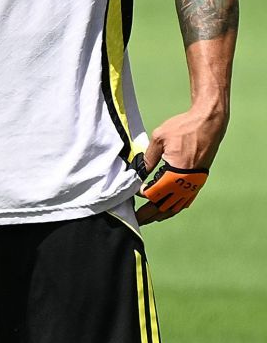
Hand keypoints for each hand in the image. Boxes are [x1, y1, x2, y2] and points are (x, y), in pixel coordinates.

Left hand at [136, 107, 224, 223]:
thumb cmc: (183, 128)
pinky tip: (168, 208)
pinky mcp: (199, 179)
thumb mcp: (159, 138)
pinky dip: (176, 206)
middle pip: (166, 204)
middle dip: (151, 213)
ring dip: (163, 212)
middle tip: (137, 219)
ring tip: (150, 218)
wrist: (208, 123)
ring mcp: (195, 182)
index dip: (143, 194)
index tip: (133, 192)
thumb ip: (148, 157)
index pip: (155, 193)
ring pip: (178, 205)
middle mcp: (187, 181)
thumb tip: (140, 171)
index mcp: (176, 172)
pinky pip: (186, 199)